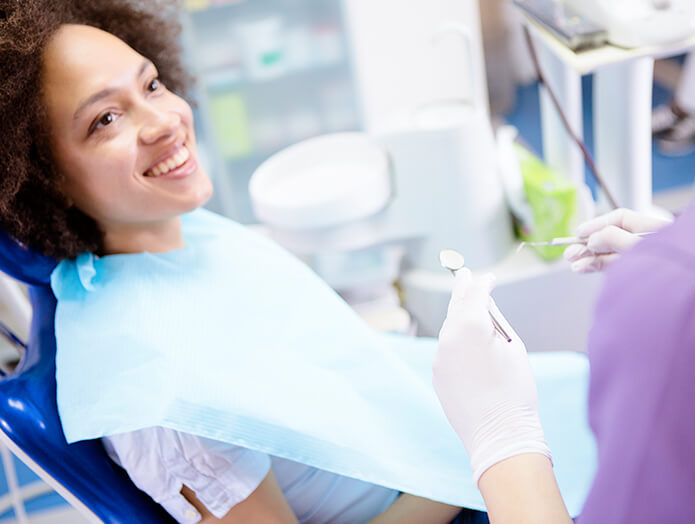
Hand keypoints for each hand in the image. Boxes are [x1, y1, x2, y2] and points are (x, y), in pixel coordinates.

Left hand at [432, 269, 549, 485]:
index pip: (475, 294)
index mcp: (470, 326)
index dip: (483, 283)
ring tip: (467, 307)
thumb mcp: (514, 347)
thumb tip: (483, 310)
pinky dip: (455, 341)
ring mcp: (439, 358)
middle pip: (456, 307)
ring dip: (458, 318)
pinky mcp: (437, 375)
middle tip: (462, 274)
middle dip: (462, 290)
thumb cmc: (515, 391)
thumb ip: (495, 323)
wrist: (499, 435)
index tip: (488, 278)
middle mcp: (448, 338)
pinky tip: (466, 343)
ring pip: (449, 329)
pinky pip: (446, 350)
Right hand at [564, 208, 670, 272]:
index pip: (620, 219)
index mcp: (652, 229)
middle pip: (611, 237)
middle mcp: (645, 242)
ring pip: (610, 254)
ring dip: (589, 258)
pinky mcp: (636, 274)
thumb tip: (592, 239)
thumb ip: (614, 240)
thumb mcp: (639, 247)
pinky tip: (583, 268)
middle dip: (589, 244)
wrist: (686, 294)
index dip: (597, 224)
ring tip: (572, 263)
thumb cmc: (672, 269)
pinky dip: (597, 267)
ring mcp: (641, 259)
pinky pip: (613, 267)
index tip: (579, 232)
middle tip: (569, 253)